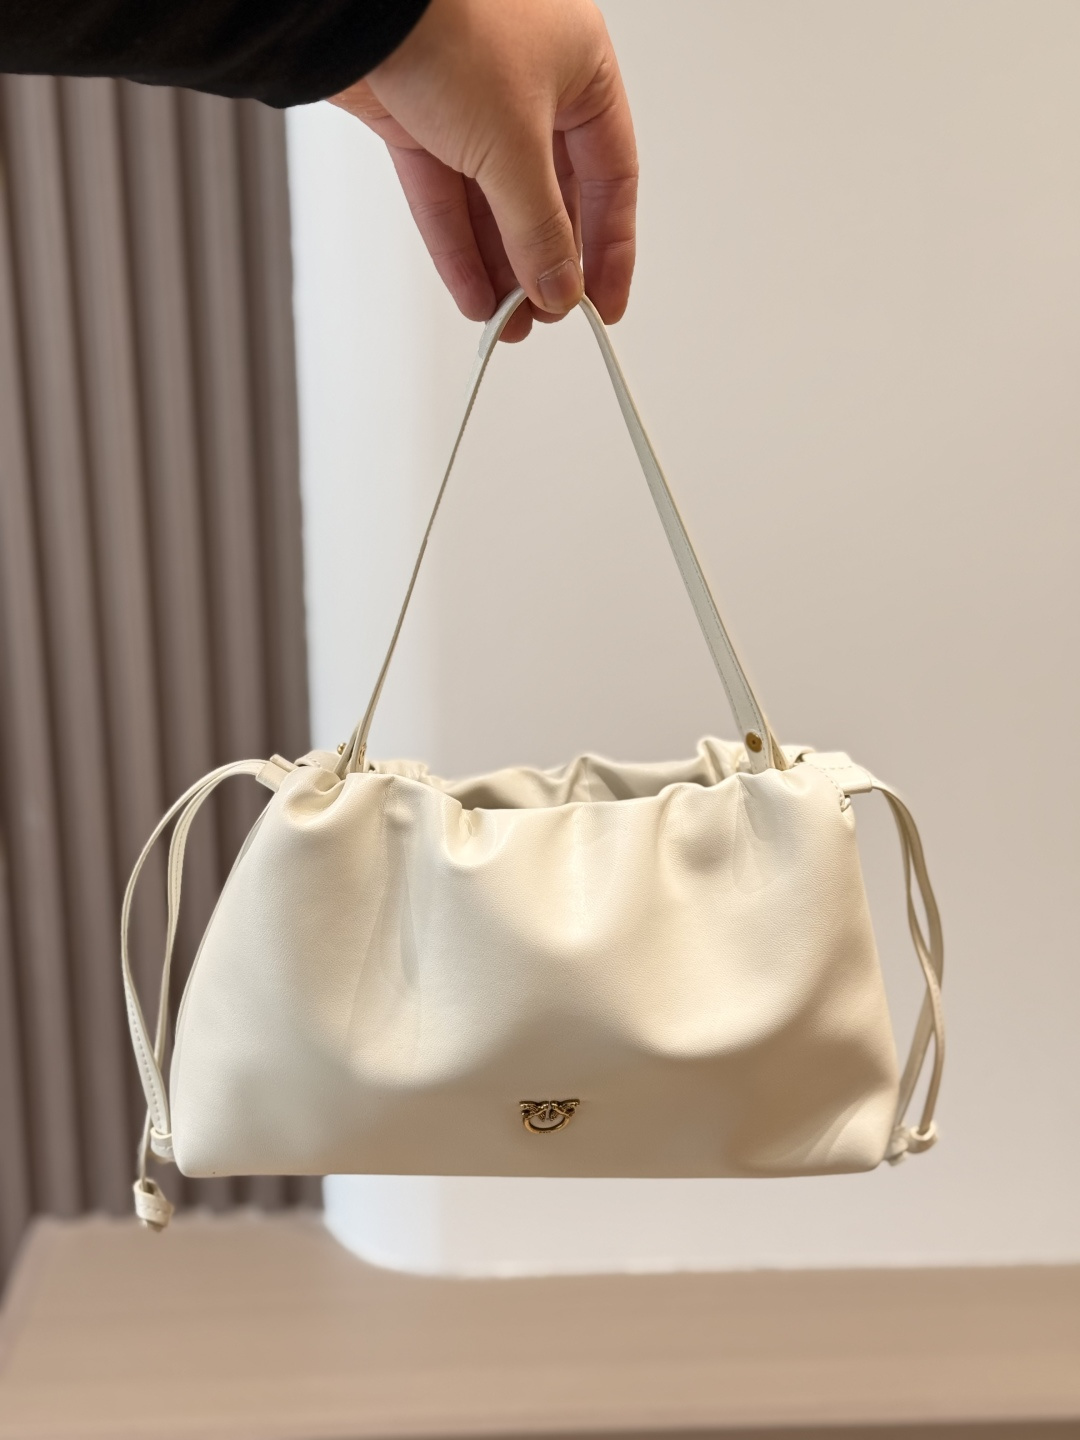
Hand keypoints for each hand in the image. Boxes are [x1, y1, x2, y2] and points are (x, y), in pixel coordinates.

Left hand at [330, 0, 636, 341]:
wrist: (353, 2)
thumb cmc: (448, 25)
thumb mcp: (513, 144)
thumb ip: (539, 227)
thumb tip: (561, 286)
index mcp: (581, 68)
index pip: (610, 175)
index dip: (610, 247)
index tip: (602, 304)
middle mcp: (531, 81)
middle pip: (548, 195)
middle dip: (544, 262)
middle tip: (545, 313)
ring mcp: (470, 99)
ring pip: (494, 201)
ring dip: (502, 266)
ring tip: (508, 319)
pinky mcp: (418, 116)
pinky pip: (447, 195)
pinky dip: (459, 246)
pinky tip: (473, 293)